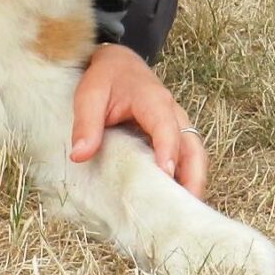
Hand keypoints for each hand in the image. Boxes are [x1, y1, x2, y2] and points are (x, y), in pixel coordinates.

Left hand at [71, 43, 206, 199]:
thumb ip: (86, 122)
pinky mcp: (175, 135)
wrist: (119, 61)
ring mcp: (177, 125)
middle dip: (192, 178)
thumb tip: (79, 155)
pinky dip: (185, 178)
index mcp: (153, 100)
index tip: (165, 176)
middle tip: (181, 210)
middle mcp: (173, 113)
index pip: (166, 127)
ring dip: (192, 182)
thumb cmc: (105, 77)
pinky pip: (187, 158)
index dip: (167, 151)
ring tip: (180, 213)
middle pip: (192, 148)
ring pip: (195, 155)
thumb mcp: (90, 94)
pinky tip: (173, 200)